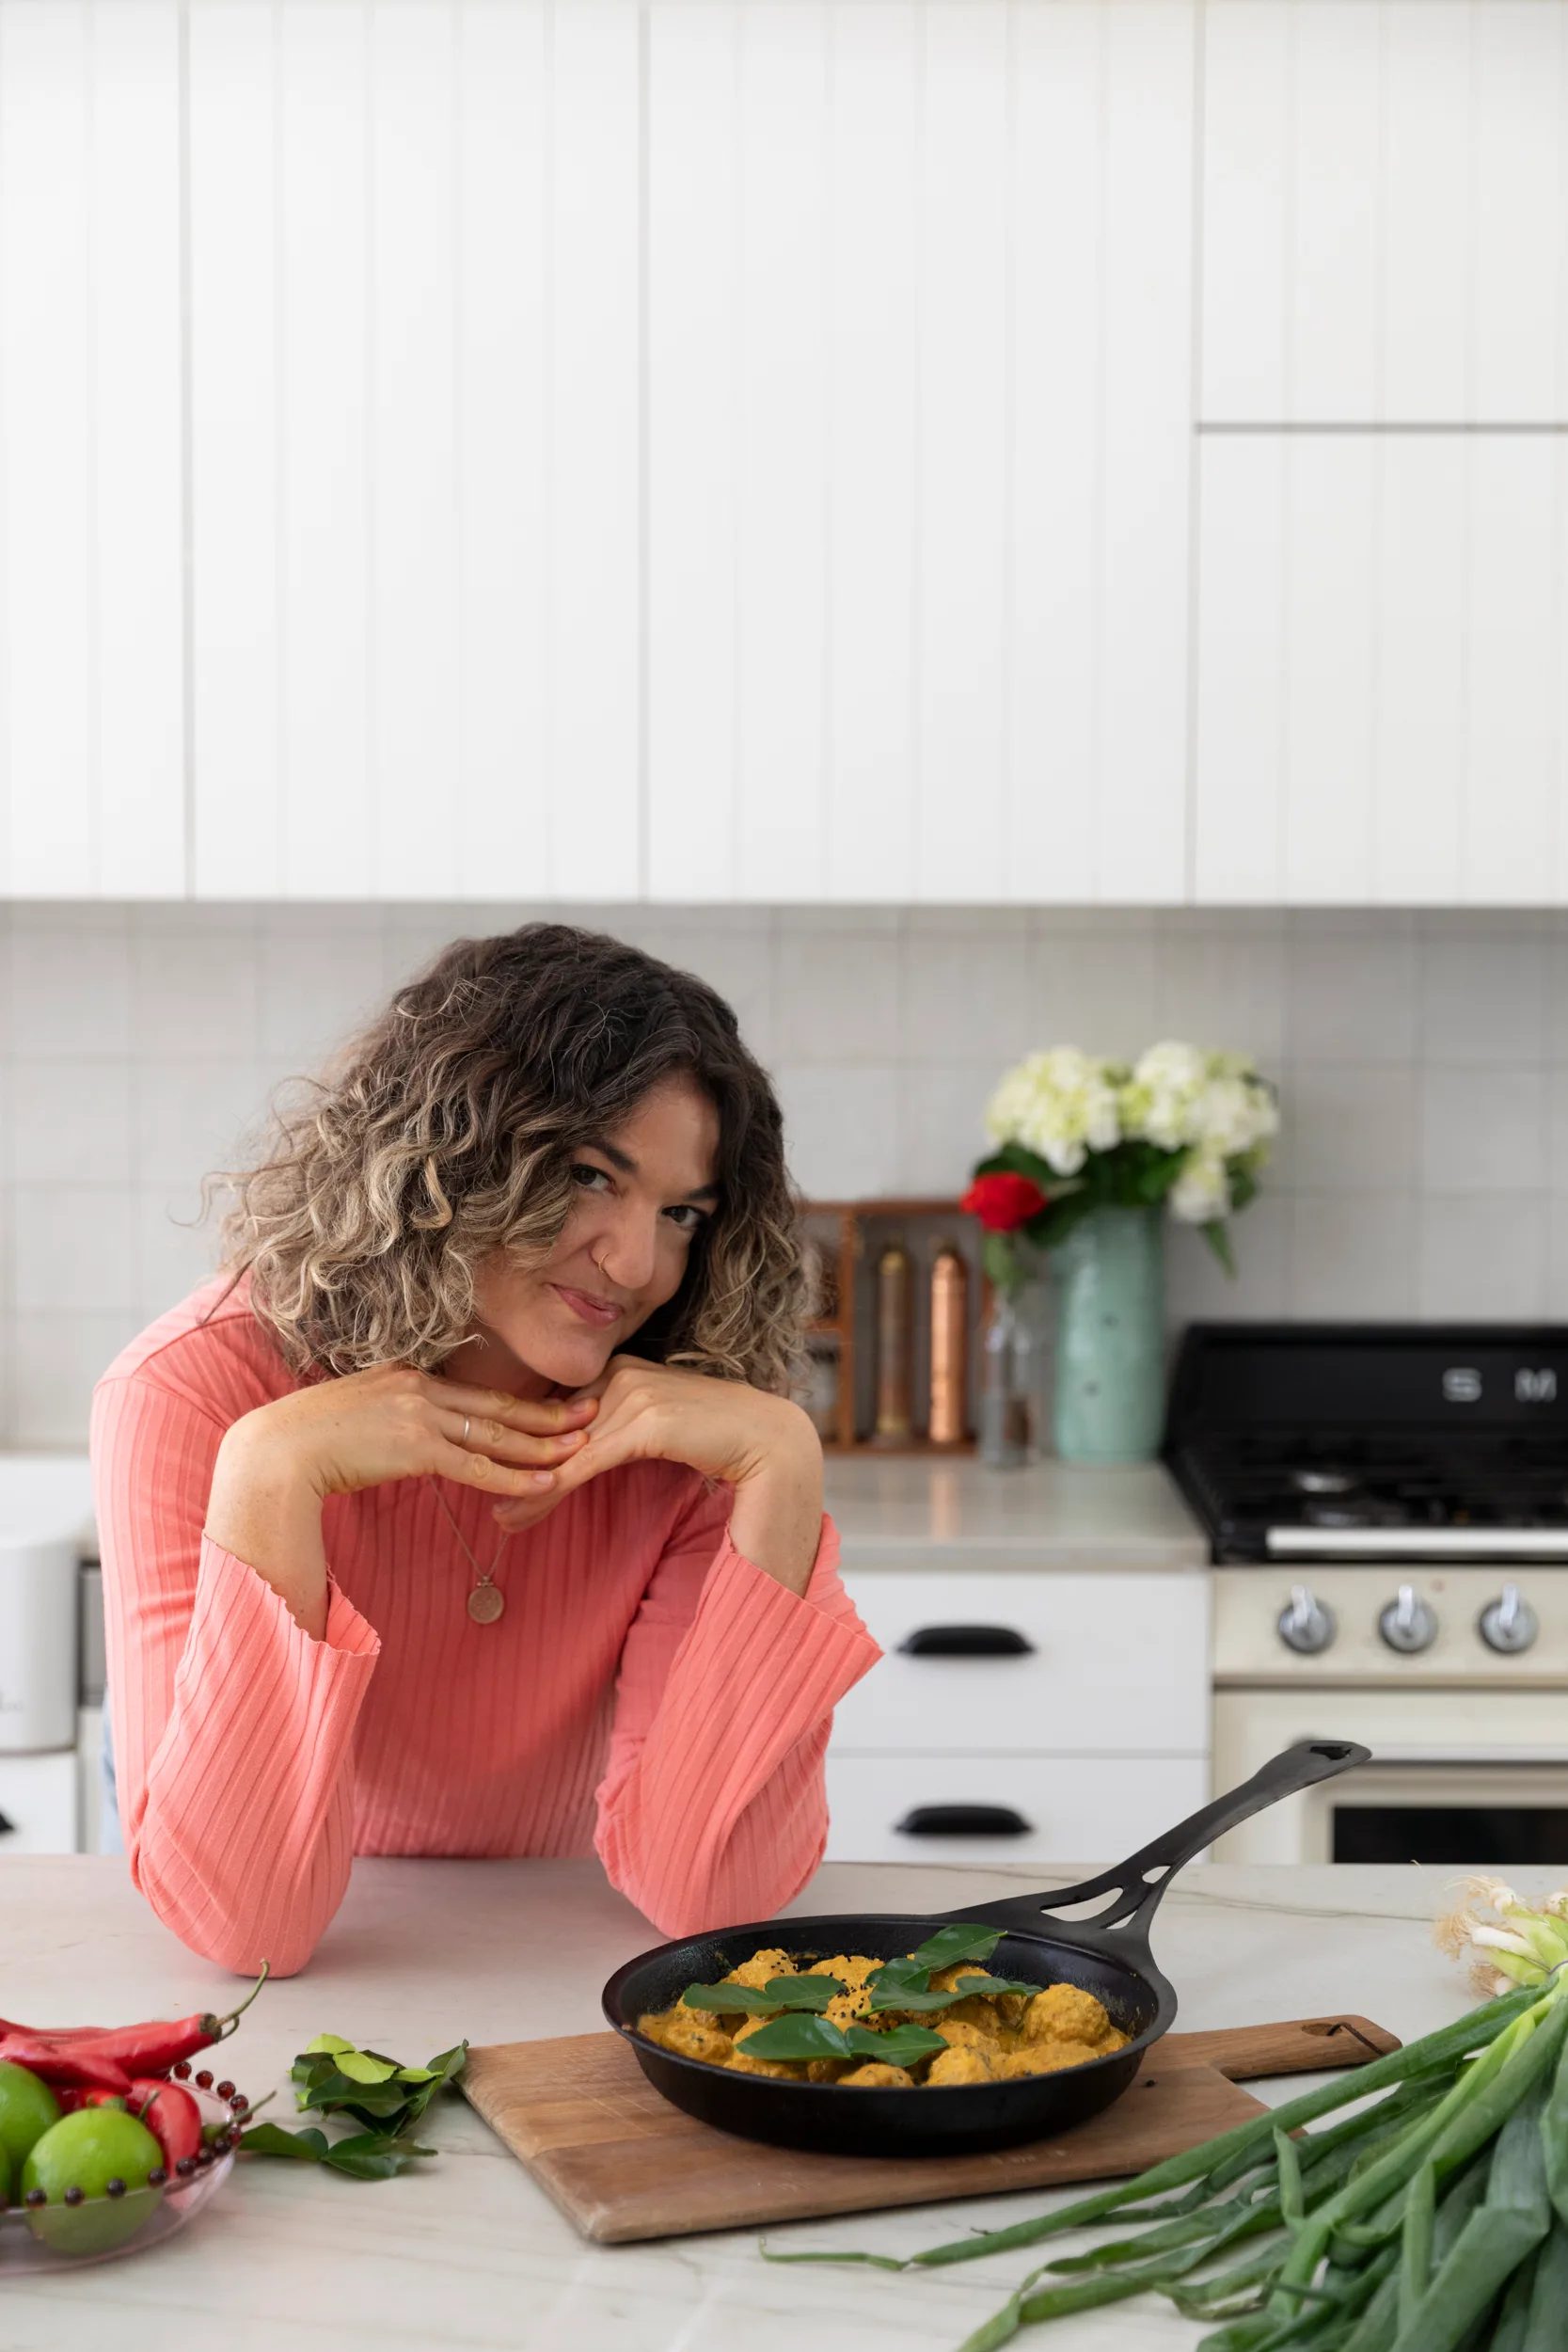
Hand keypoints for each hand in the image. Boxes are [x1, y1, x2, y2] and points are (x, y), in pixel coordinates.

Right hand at [220, 1363, 598, 1502]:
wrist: (276, 1451)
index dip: (520, 1402)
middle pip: (497, 1406)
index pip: (477, 1394)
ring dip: (542, 1444)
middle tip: (593, 1412)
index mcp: (408, 1377)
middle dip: (548, 1413)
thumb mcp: (358, 1416)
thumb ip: (391, 1419)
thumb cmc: (308, 1442)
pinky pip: (475, 1467)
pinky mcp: (414, 1448)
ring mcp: (418, 1415)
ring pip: (495, 1435)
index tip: (556, 1403)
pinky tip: (544, 1483)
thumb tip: (408, 1438)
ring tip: (582, 1448)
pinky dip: (513, 1476)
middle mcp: (420, 1389)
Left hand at [491, 1357, 823, 1592]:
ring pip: (563, 1450)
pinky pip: (585, 1462)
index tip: (491, 1469)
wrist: (768, 1437)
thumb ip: (618, 1429)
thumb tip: (579, 1454)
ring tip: (499, 1521)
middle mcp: (620, 1375)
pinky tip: (526, 1511)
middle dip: (514, 1468)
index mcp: (619, 1369)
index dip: (524, 1443)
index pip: (556, 1410)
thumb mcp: (656, 1426)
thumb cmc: (715, 1437)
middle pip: (552, 1429)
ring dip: (527, 1489)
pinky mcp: (644, 1423)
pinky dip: (553, 1490)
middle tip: (481, 1502)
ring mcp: (632, 1395)